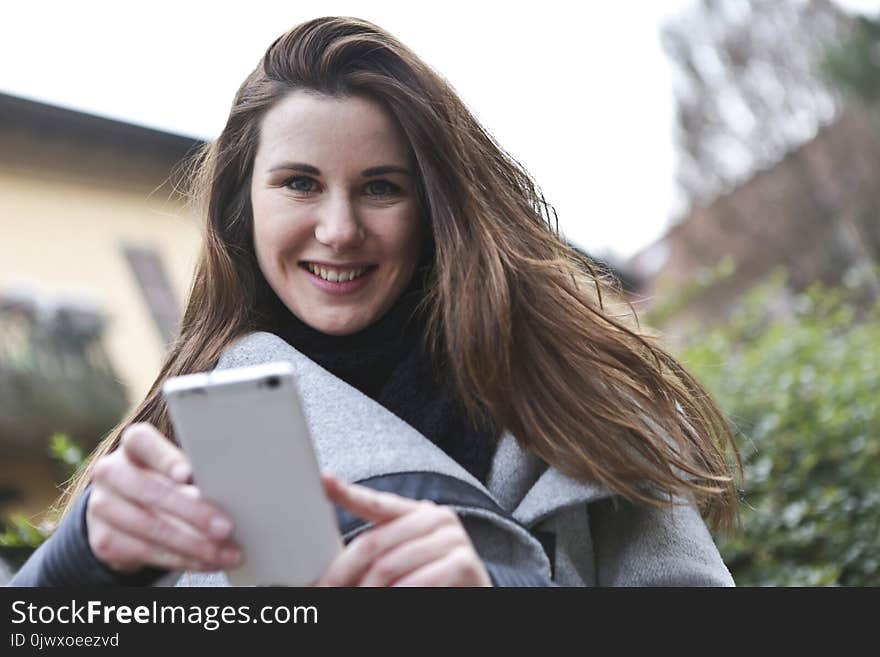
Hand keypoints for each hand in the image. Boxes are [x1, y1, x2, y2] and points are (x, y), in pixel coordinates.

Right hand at [85, 422, 241, 573]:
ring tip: (225, 553)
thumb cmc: (164, 480)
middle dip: (193, 512)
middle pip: (151, 491)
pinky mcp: (103, 540)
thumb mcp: (175, 469)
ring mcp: (102, 506)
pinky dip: (182, 559)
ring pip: (151, 528)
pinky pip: (147, 552)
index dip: (166, 459)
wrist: (123, 509)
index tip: (188, 475)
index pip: (143, 443)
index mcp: (134, 444)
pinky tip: (206, 561)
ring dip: (195, 545)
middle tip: (226, 527)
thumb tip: (227, 492)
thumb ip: (193, 474)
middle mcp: (111, 471)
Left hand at [315, 473, 491, 586]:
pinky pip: (417, 582)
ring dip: (368, 591)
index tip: (325, 480)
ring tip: (356, 601)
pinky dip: (397, 597)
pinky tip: (391, 600)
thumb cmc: (431, 583)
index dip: (348, 492)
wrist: (472, 596)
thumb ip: (373, 552)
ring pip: (389, 566)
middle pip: (373, 543)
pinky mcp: (464, 562)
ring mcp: (452, 538)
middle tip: (326, 590)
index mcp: (416, 512)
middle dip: (344, 573)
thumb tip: (330, 561)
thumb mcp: (398, 562)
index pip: (376, 502)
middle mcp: (436, 517)